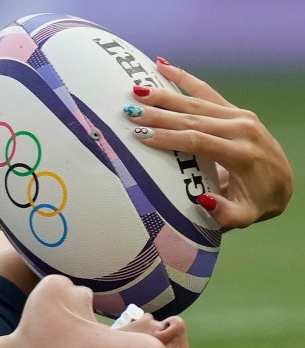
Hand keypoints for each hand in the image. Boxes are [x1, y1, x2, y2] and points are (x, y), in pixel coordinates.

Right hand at [124, 59, 293, 229]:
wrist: (281, 184)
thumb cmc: (255, 203)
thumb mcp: (243, 216)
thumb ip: (224, 213)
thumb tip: (202, 201)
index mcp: (241, 154)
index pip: (198, 141)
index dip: (169, 138)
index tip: (142, 136)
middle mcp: (241, 129)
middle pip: (193, 118)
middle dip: (159, 114)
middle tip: (131, 111)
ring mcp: (240, 115)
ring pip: (196, 102)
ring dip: (164, 95)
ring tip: (137, 90)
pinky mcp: (236, 110)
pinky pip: (206, 91)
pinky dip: (184, 78)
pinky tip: (163, 65)